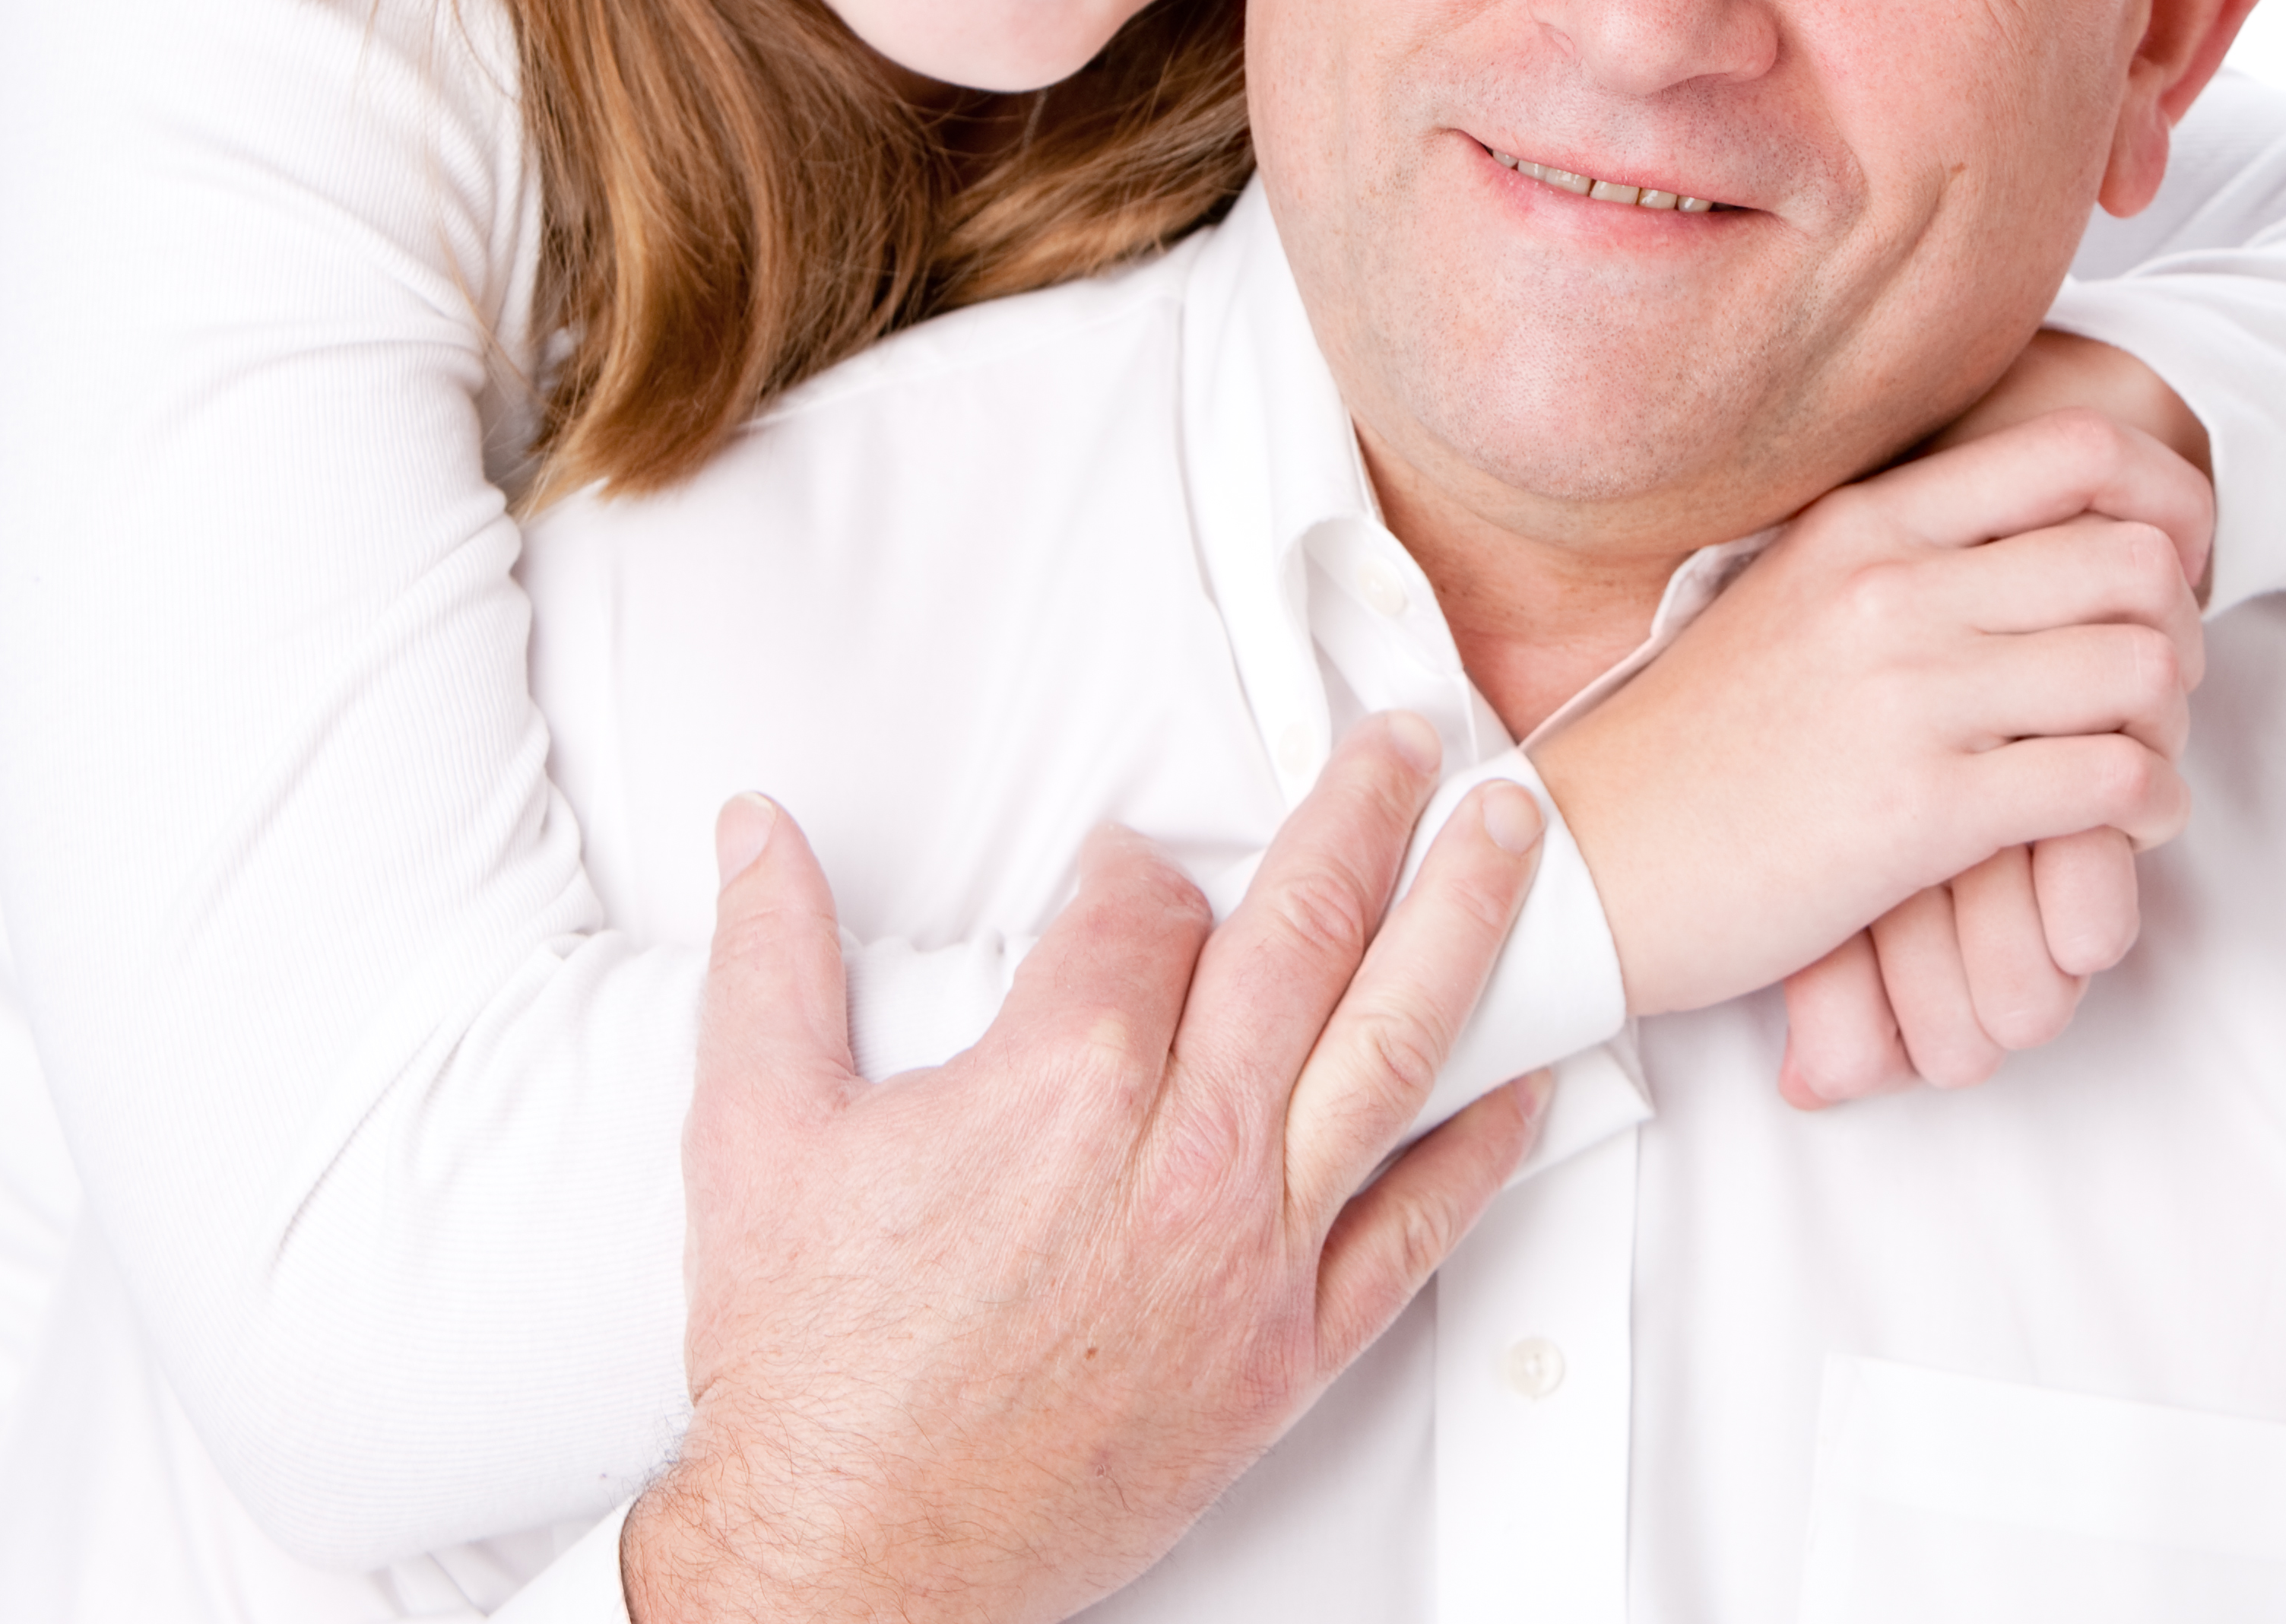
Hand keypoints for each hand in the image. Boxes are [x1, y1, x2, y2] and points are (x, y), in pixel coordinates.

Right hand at [624, 718, 1553, 1623]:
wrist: (855, 1559)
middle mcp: (1183, 1156)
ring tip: (1508, 840)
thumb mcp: (756, 1134)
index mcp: (1064, 1084)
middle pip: (1304, 933)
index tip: (1128, 866)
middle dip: (1364, 813)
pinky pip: (1421, 1227)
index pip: (1144, 909)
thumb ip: (768, 958)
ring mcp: (1252, 1254)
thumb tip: (756, 835)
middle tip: (1410, 743)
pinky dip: (1487, 1143)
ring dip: (1460, 922)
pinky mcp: (1290, 1350)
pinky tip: (1529, 1074)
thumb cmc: (814, 1371)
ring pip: (1391, 1048)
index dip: (1132, 867)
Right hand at [1530, 405, 2207, 1025]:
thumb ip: (1900, 554)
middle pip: (2135, 558)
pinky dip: (2151, 807)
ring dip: (2172, 723)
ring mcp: (1909, 697)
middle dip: (2182, 623)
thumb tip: (2025, 535)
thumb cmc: (1699, 745)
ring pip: (2141, 668)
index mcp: (1865, 522)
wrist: (1595, 861)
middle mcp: (1893, 589)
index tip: (2170, 563)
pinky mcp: (1922, 811)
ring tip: (2140, 759)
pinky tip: (2126, 826)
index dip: (2165, 500)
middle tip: (2160, 682)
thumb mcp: (1793, 599)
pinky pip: (2108, 782)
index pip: (2077, 449)